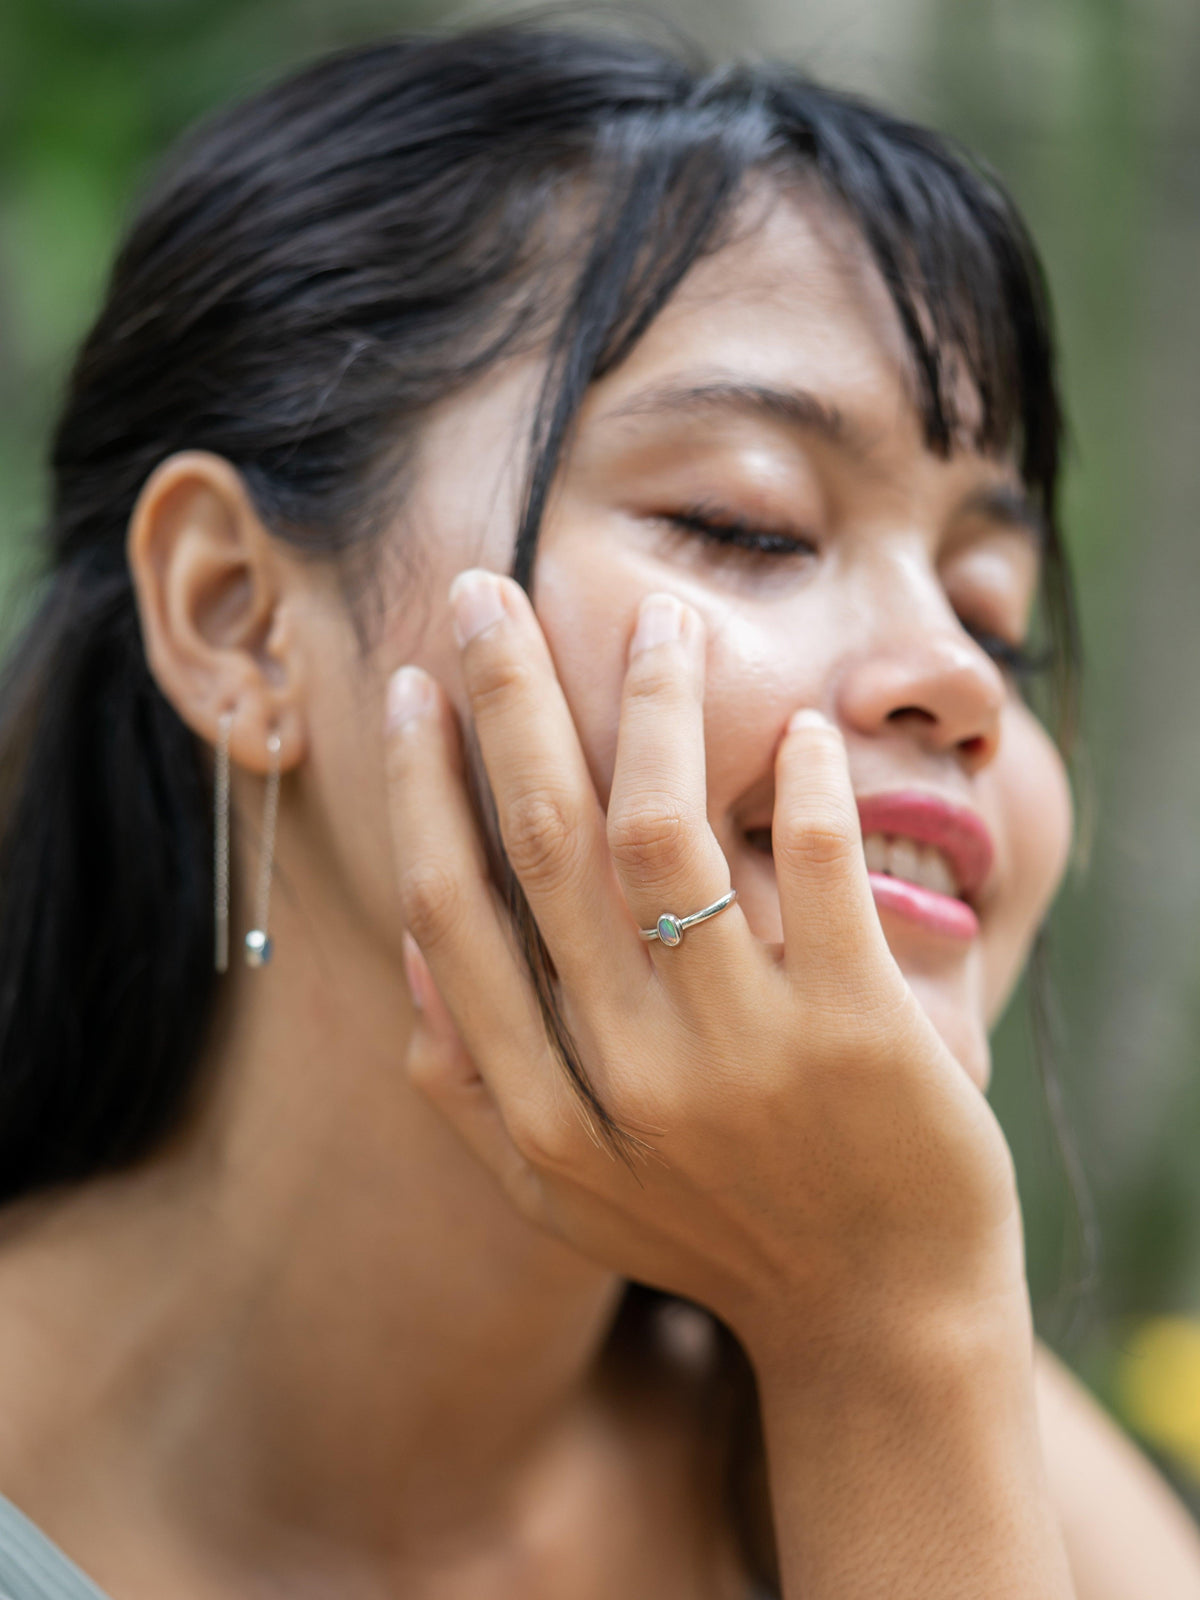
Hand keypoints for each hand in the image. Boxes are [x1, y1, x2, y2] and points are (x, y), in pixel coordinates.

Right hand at [383, 571, 1025, 1360]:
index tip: (412, 688)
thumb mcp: (566, 1193)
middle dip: (502, 701)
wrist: (880, 1319)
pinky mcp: (861, 1035)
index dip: (422, 788)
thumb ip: (475, 1091)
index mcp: (544, 1111)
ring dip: (652, 711)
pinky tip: (801, 729)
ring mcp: (745, 1055)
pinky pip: (812, 871)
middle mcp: (628, 1076)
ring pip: (664, 836)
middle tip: (485, 594)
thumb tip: (407, 962)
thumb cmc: (720, 1233)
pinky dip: (802, 784)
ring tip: (661, 623)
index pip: (450, 914)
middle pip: (542, 845)